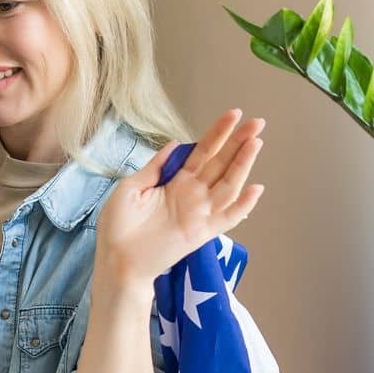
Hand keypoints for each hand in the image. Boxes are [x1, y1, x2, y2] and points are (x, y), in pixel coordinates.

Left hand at [95, 109, 266, 287]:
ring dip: (243, 164)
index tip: (234, 114)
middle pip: (221, 163)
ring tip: (255, 142)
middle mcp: (192, 194)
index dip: (218, 134)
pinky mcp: (202, 232)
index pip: (202, 152)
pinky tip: (255, 189)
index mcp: (175, 182)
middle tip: (257, 122)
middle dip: (239, 142)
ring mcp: (200, 212)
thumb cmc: (119, 225)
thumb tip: (174, 144)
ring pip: (228, 184)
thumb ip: (154, 167)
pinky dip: (243, 205)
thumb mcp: (131, 187)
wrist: (116, 258)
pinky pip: (228, 217)